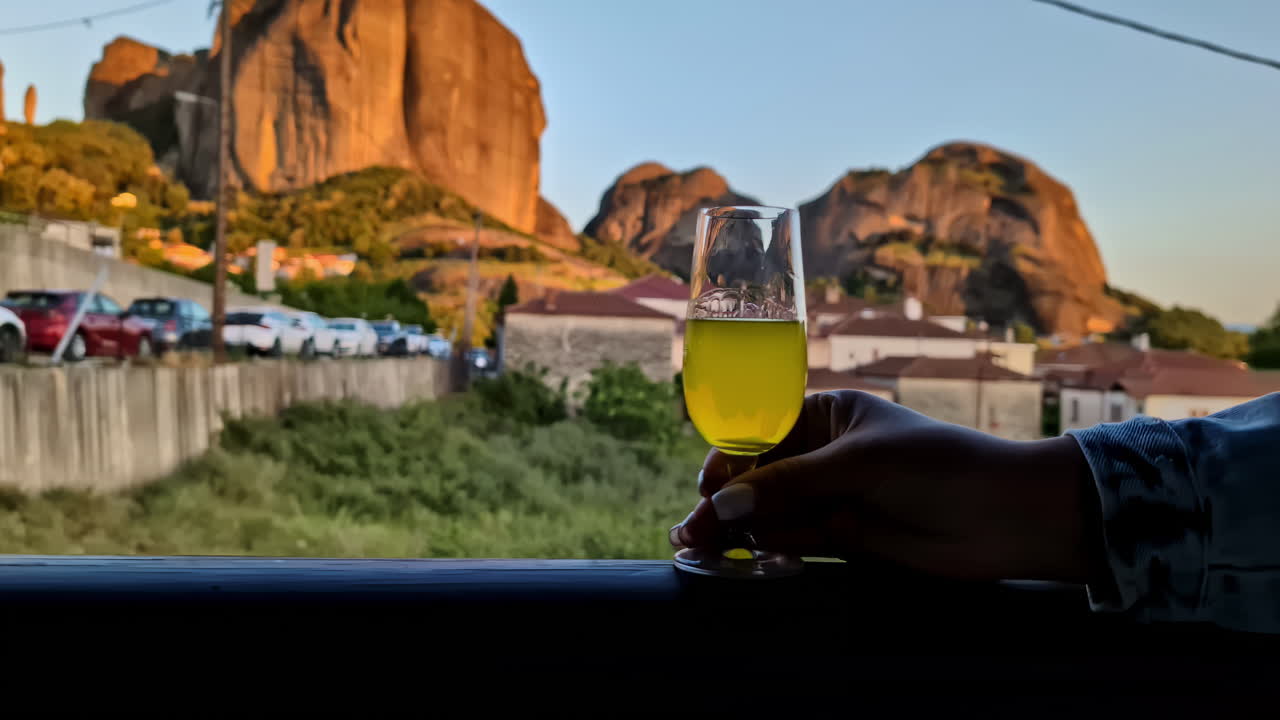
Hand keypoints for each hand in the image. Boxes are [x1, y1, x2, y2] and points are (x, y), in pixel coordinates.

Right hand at [671, 391, 1097, 581]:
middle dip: (724, 498)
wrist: (1007, 518)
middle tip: (691, 528)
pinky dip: (764, 548)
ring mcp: (832, 496)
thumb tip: (724, 502)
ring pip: (769, 511)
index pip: (761, 430)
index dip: (729, 457)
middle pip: (758, 475)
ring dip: (735, 528)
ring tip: (698, 548)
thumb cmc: (938, 466)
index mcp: (828, 414)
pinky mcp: (843, 537)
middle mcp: (824, 453)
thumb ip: (789, 484)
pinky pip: (791, 540)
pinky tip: (738, 557)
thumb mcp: (859, 463)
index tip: (706, 485)